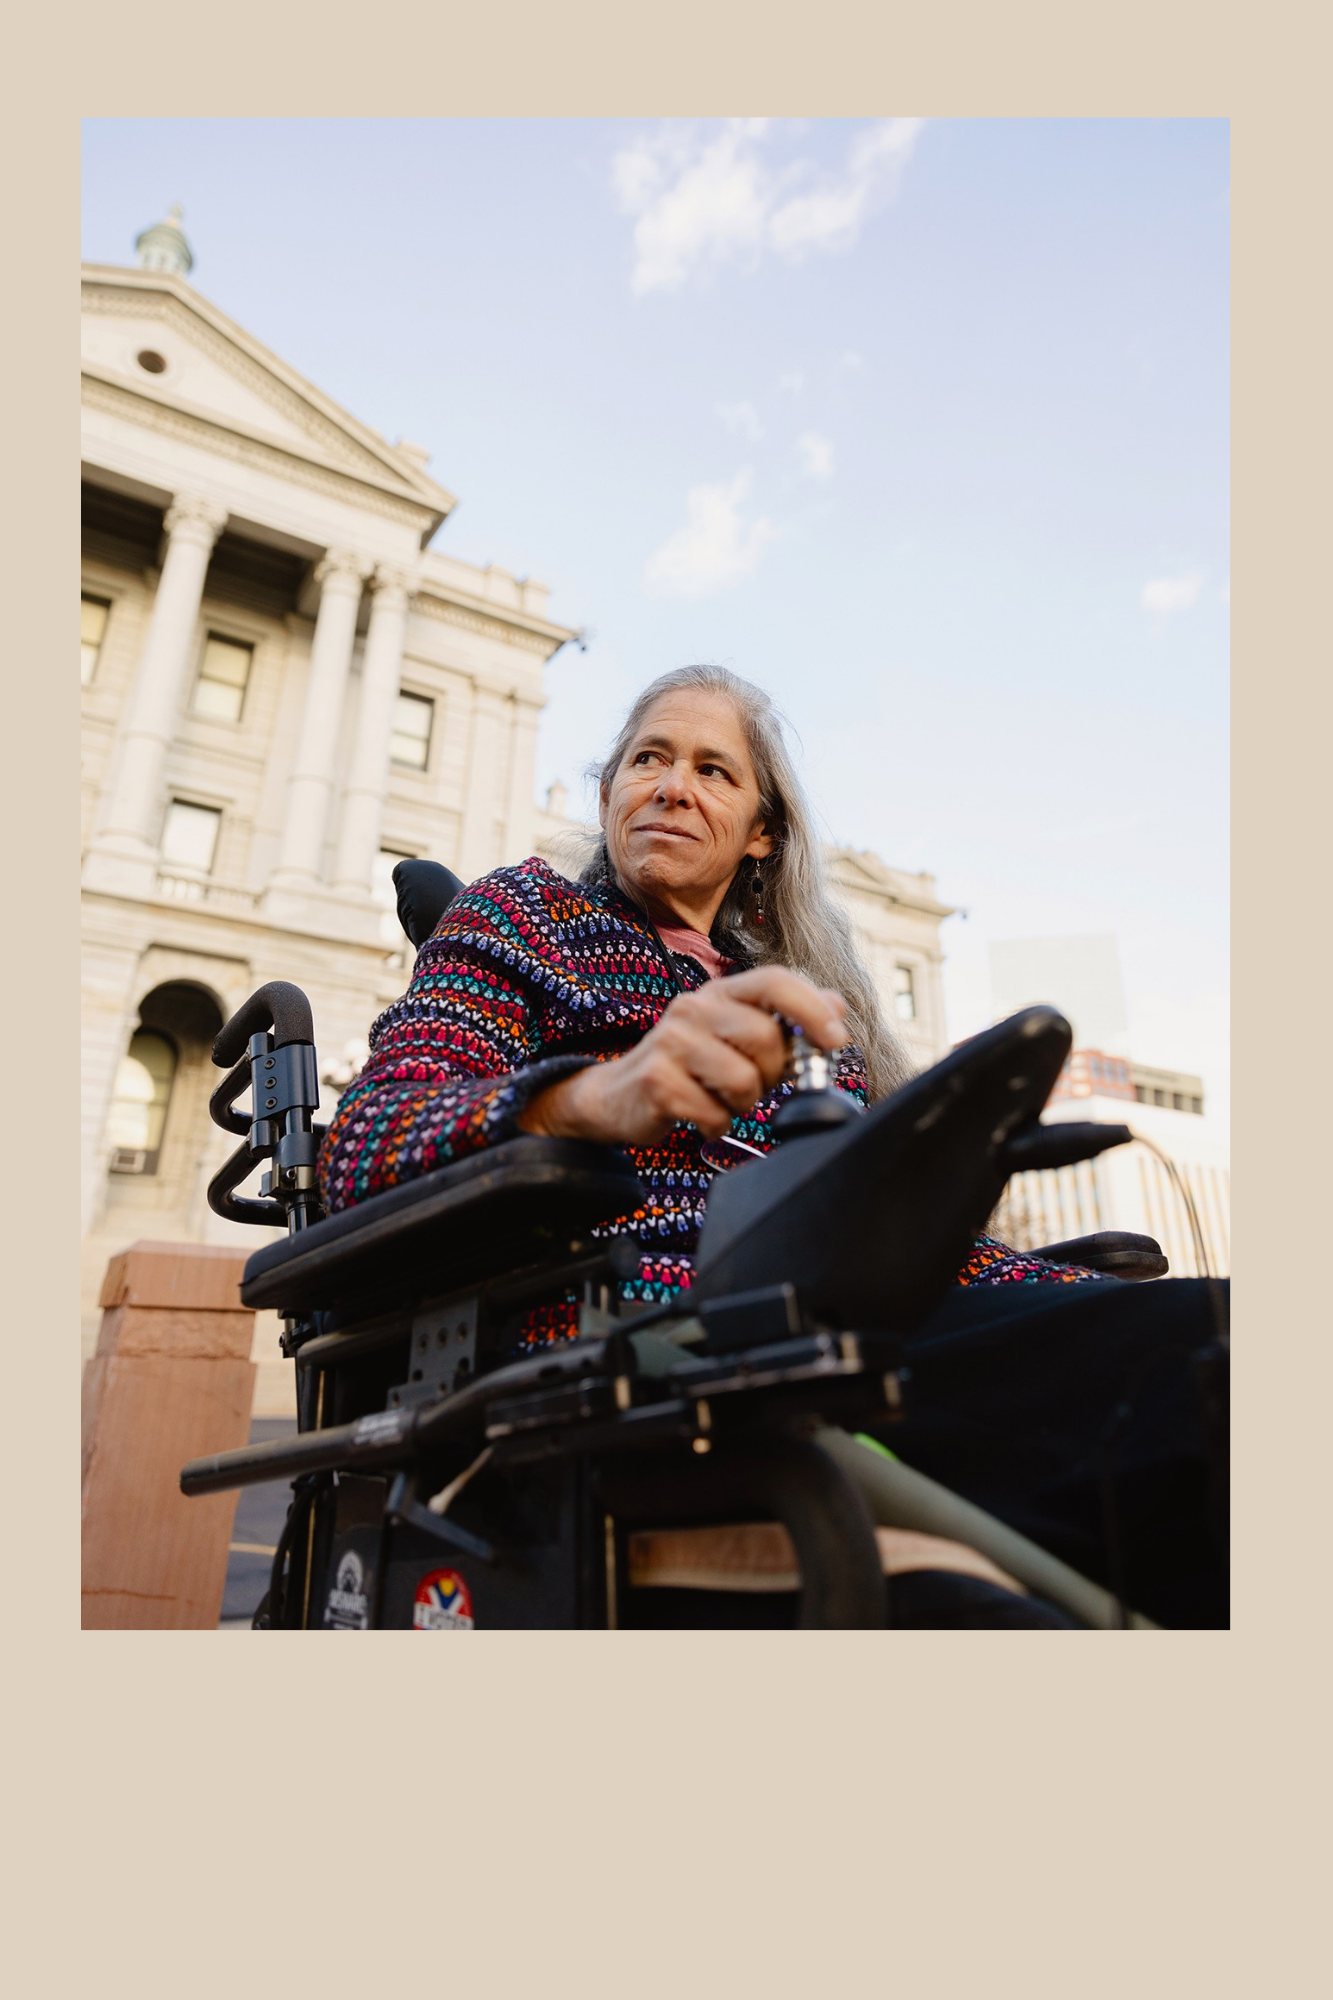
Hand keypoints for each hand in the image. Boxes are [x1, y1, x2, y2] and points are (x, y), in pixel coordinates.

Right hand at [517, 967, 847, 1146]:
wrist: (619, 1095)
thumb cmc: (690, 1067)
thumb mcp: (737, 1037)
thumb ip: (786, 1023)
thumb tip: (838, 1006)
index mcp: (720, 993)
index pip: (774, 981)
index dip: (812, 1008)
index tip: (836, 1040)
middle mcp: (693, 1008)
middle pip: (765, 1038)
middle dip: (772, 1074)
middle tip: (754, 1085)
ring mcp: (671, 1043)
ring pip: (743, 1080)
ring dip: (742, 1104)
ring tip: (721, 1100)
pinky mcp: (657, 1081)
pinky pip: (714, 1113)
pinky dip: (716, 1125)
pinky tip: (700, 1116)